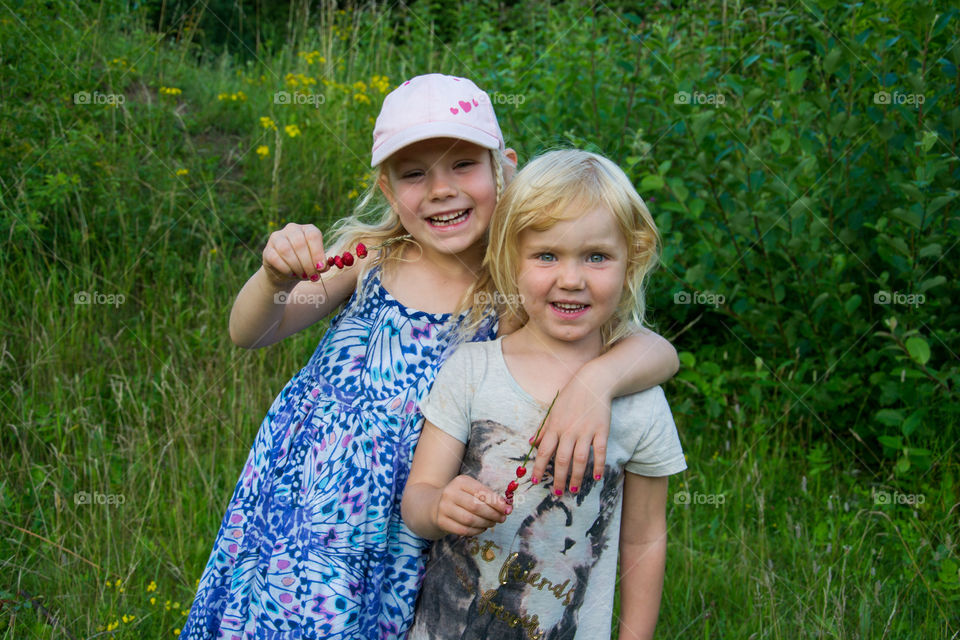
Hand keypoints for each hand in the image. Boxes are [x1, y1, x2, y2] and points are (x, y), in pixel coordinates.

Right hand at [262, 222, 329, 287]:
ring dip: (297, 266)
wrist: (286, 274)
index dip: (318, 253)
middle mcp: (292, 229)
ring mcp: (277, 237)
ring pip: (286, 250)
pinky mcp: (267, 250)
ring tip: (303, 275)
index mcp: (307, 229)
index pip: (313, 235)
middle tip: (312, 276)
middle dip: (308, 263)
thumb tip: (324, 266)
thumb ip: (322, 265)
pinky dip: (286, 269)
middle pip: (300, 243)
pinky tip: (291, 274)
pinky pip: (275, 258)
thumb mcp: (316, 265)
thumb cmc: (305, 266)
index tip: (321, 268)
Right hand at [435, 475, 511, 536]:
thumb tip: (506, 507)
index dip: (497, 502)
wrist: (434, 505)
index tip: (508, 509)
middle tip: (502, 518)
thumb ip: (487, 496)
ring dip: (486, 523)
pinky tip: (482, 528)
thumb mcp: (470, 490)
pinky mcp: (441, 521)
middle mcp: (450, 493)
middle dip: (493, 514)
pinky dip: (476, 531)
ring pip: (470, 520)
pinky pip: (463, 530)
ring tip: (493, 523)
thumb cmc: (460, 497)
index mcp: (460, 481)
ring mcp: (444, 508)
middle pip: (476, 507)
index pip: (482, 492)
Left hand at [530, 369, 610, 494]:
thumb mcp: (553, 410)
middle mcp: (569, 431)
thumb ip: (543, 429)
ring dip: (576, 476)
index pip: (543, 452)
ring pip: (579, 459)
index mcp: (555, 427)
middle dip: (558, 479)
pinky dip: (598, 465)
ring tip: (573, 489)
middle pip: (561, 460)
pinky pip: (599, 452)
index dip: (538, 468)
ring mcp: (586, 431)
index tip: (535, 481)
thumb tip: (532, 443)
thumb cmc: (571, 396)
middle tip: (557, 493)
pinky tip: (596, 477)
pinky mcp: (601, 430)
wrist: (593, 382)